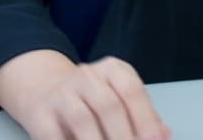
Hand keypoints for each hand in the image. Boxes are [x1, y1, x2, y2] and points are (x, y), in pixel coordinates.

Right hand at [0, 49, 169, 139]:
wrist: (43, 89)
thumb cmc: (91, 99)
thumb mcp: (118, 97)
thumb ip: (141, 115)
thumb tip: (163, 134)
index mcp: (113, 69)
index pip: (132, 91)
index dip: (145, 118)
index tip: (154, 139)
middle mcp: (86, 76)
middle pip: (109, 106)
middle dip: (124, 135)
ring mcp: (61, 94)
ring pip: (82, 120)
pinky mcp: (39, 114)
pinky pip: (53, 135)